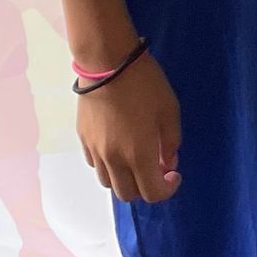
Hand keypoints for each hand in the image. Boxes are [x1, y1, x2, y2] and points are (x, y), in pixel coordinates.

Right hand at [75, 52, 182, 203]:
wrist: (108, 62)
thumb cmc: (145, 84)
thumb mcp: (169, 110)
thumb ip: (171, 142)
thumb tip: (168, 162)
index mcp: (139, 155)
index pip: (152, 193)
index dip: (167, 189)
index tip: (173, 174)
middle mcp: (114, 160)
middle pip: (128, 194)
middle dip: (145, 188)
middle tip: (156, 168)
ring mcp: (96, 151)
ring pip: (109, 183)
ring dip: (125, 179)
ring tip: (135, 158)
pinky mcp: (83, 139)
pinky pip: (95, 164)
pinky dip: (108, 165)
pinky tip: (117, 146)